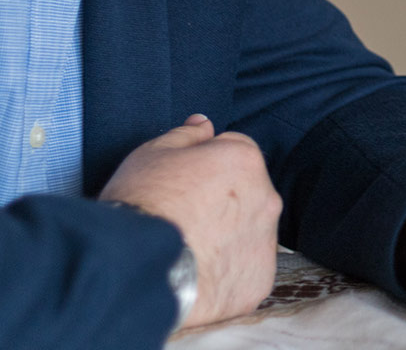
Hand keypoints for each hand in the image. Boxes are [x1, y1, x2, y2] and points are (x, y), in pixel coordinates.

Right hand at [99, 114, 280, 328]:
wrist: (138, 269)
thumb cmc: (143, 205)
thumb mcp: (152, 154)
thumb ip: (185, 135)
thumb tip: (204, 123)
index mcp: (245, 160)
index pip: (234, 150)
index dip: (205, 164)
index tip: (182, 183)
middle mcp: (267, 198)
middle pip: (246, 192)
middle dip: (221, 199)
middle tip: (182, 217)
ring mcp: (266, 242)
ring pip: (249, 231)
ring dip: (227, 235)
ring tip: (187, 248)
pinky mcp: (259, 281)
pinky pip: (246, 270)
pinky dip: (227, 271)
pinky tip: (197, 274)